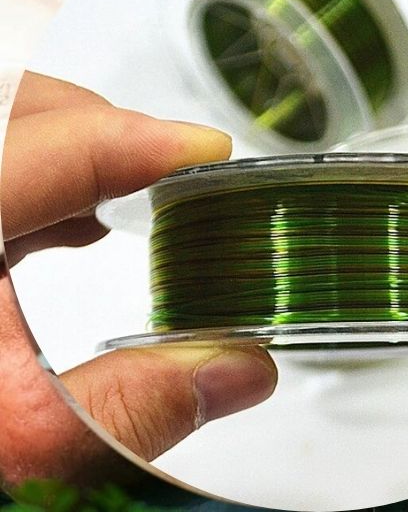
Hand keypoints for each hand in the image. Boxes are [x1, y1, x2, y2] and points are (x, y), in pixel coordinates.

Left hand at [1, 73, 277, 490]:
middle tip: (174, 169)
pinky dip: (34, 175)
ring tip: (128, 190)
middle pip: (16, 108)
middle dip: (104, 126)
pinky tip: (68, 224)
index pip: (48, 144)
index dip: (139, 139)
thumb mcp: (10, 450)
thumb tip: (234, 369)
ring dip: (69, 146)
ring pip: (3, 126)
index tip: (207, 152)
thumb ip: (128, 410)